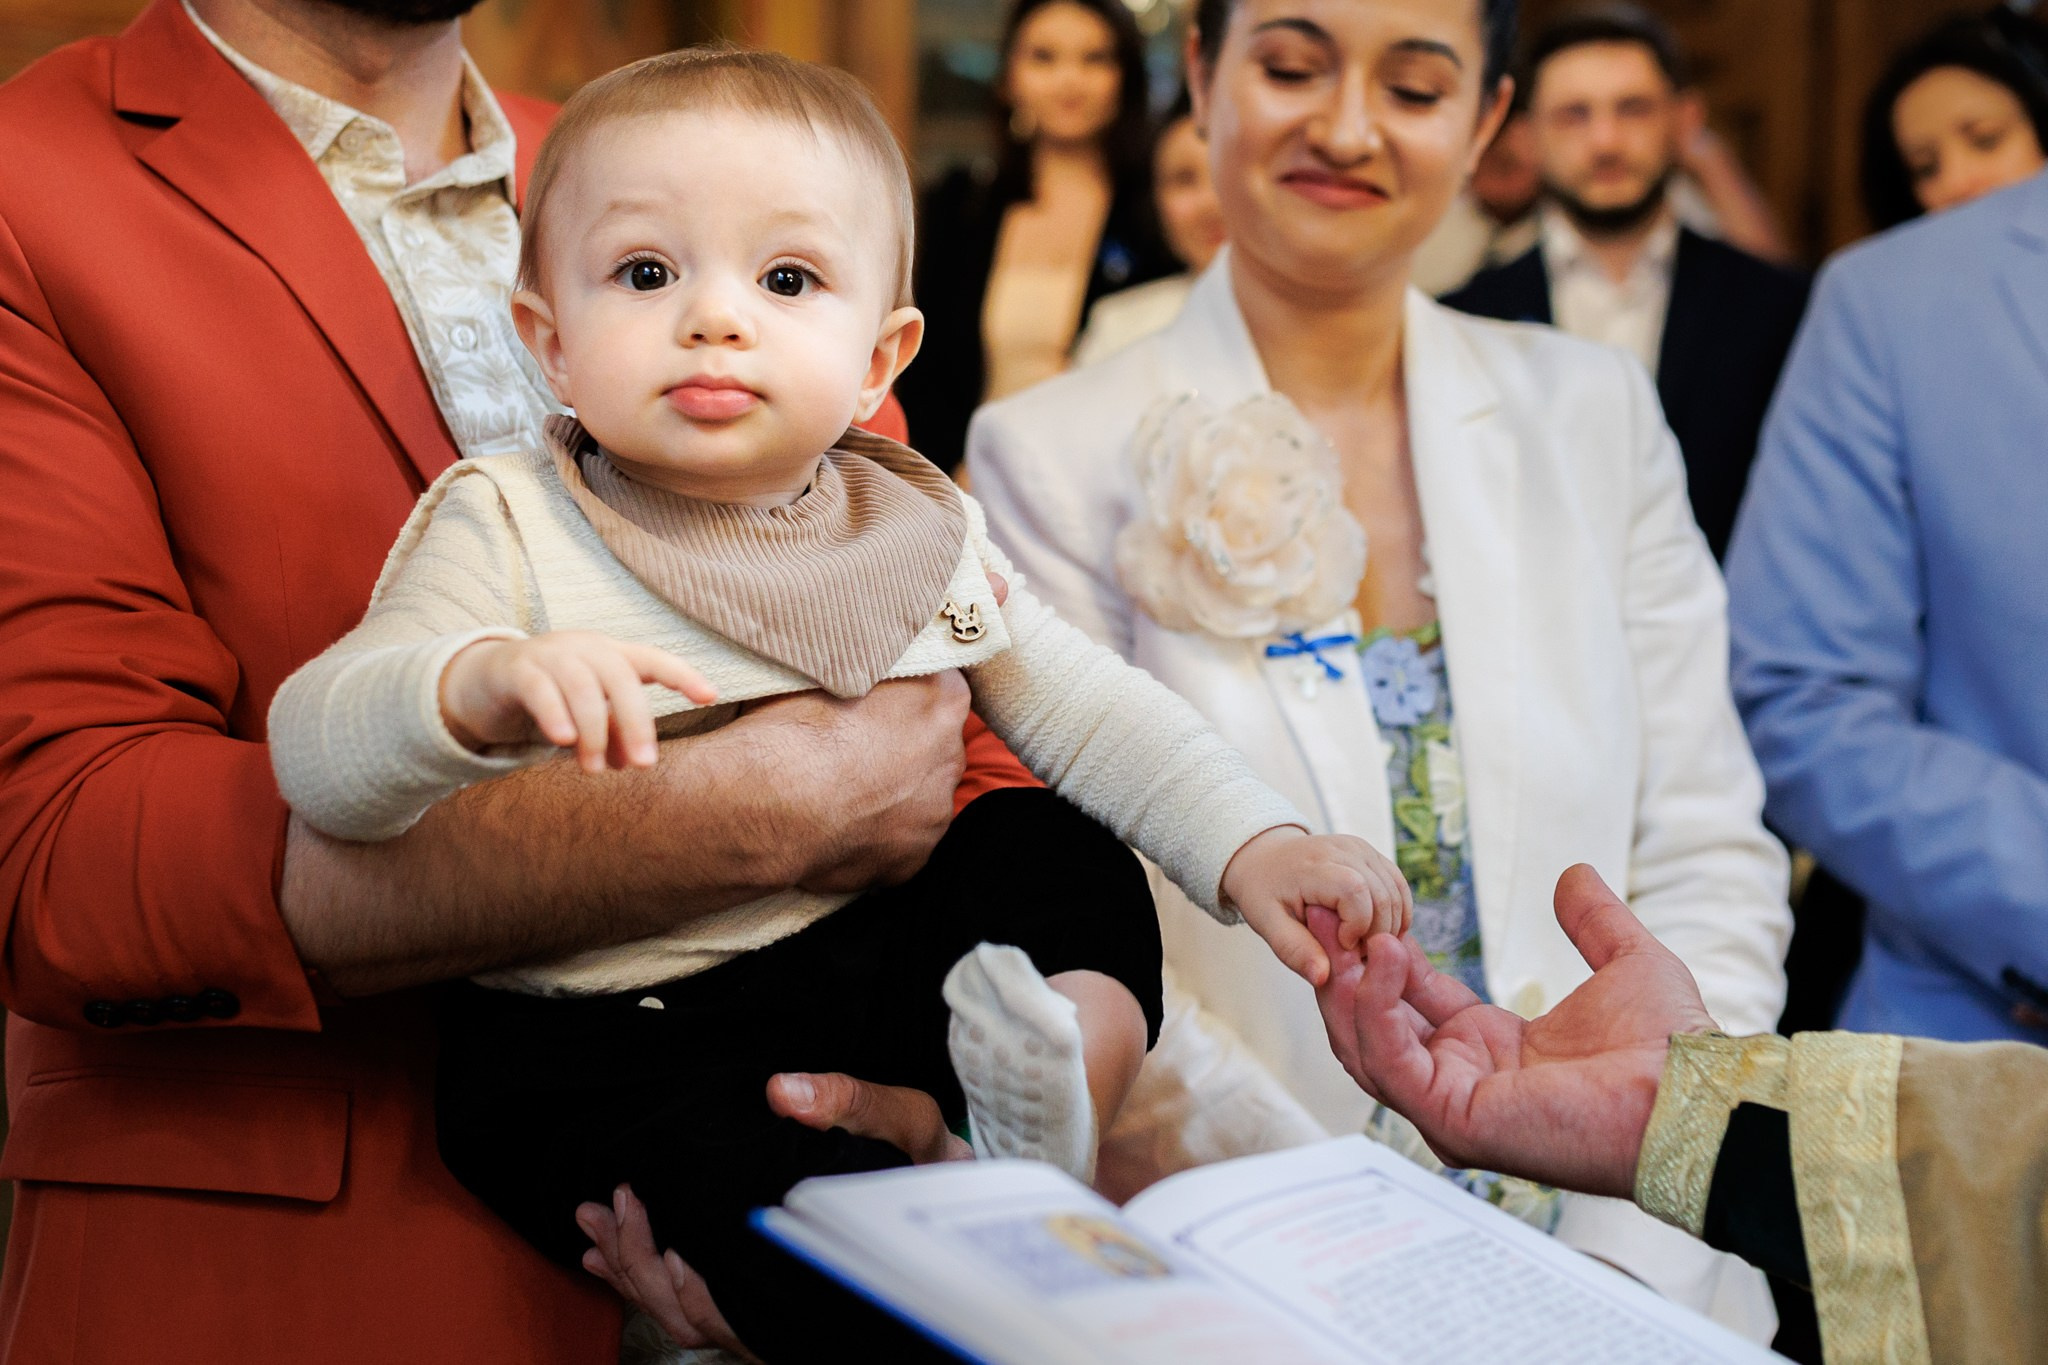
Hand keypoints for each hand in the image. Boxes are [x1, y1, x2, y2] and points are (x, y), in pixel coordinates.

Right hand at [441, 631, 715, 772]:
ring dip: (594, 730)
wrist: (486, 680)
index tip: (711, 697)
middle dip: (636, 722)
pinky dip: (555, 713)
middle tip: (643, 765)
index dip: (682, 675)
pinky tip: (564, 740)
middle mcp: (584, 648)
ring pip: (582, 685)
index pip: (653, 659)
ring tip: (595, 769)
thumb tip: (628, 763)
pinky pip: (539, 688)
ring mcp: (549, 654)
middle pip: (620, 677)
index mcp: (610, 655)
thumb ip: (611, 734)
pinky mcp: (516, 668)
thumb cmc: (552, 697)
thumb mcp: (587, 716)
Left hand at [575, 1072, 968, 1353]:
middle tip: (606, 1209)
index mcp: (816, 1268)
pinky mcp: (766, 1303)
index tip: (647, 1220)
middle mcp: (792, 1304)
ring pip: (694, 1320)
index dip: (683, 1275)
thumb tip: (782, 1091)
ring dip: (636, 1275)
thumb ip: (848, 1102)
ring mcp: (777, 1312)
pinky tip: (620, 1255)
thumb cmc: (925, 1165)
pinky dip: (652, 1284)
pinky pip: (700, 1313)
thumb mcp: (902, 1120)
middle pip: (698, 1314)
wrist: (954, 1196)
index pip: (733, 1299)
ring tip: (596, 1228)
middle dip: (638, 1264)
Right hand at [745, 669, 972, 892]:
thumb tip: (856, 672)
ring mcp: (935, 815)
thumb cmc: (796, 730)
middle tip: (854, 752)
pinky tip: (841, 829)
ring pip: (921, 800)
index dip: (905, 697)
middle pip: (936, 748)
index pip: (940, 690)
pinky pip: (899, 844)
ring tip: (843, 796)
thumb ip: (864, 676)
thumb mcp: (830, 675)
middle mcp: (950, 759)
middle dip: (905, 749)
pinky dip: (877, 837)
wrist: (771, 804)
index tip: (876, 704)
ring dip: (893, 797)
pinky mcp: (911, 861)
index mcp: (940, 702)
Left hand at [1221, 826, 1412, 986]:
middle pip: (1383, 895)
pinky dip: (1397, 913)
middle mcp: (1342, 850)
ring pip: (1396, 892)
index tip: (1342, 945)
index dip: (1357, 925)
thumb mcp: (1267, 925)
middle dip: (1378, 934)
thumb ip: (1294, 951)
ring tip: (1362, 943)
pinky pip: (1398, 885)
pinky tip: (1377, 931)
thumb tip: (1323, 977)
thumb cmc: (1264, 893)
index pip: (1355, 892)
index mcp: (1313, 866)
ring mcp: (1361, 849)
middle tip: (1355, 953)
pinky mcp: (1371, 854)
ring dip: (1390, 926)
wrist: (1265, 858)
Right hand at [1313, 864, 1715, 1197]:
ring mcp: (1453, 1106)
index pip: (1410, 1005)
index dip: (1385, 958)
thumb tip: (1575, 874)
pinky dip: (1377, 1008)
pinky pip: (1391, 1061)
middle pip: (1370, 1030)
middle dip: (1345, 971)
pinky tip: (1385, 956)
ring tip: (1347, 930)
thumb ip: (1593, 920)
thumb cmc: (1670, 1047)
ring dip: (1349, 988)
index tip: (1367, 911)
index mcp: (1490, 1053)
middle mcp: (1463, 1083)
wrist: (1689, 1093)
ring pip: (1365, 1049)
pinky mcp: (1454, 1116)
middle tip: (1331, 915)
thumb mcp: (1624, 961)